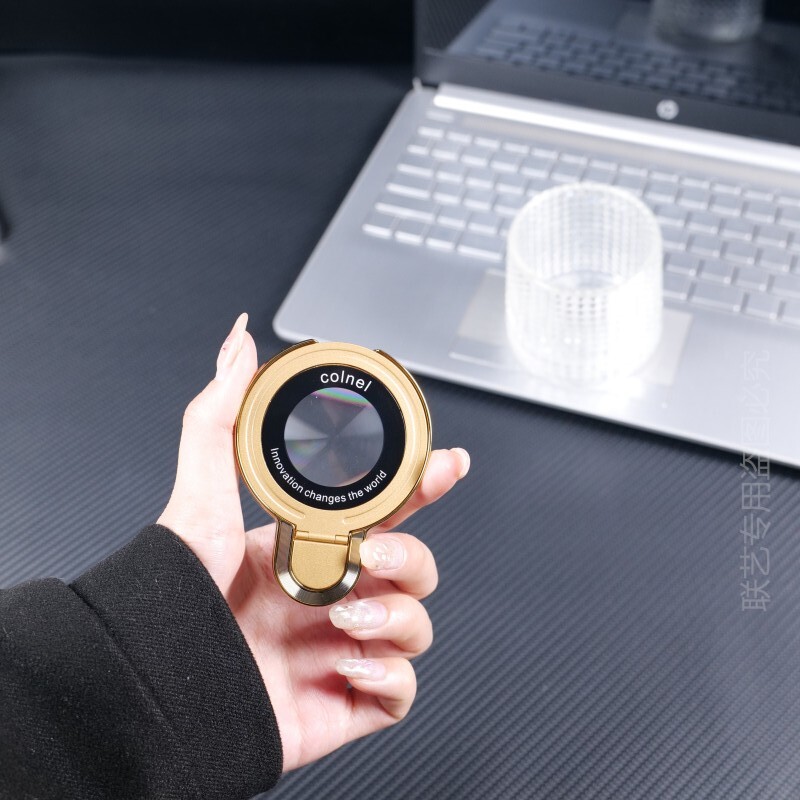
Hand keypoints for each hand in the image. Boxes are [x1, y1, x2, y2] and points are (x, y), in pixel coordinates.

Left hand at [158, 314, 469, 770]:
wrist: (154, 695)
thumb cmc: (174, 602)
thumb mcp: (199, 499)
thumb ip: (218, 419)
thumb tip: (237, 346)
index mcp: (309, 549)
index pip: (386, 513)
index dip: (424, 487)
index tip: (449, 462)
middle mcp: (330, 595)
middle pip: (413, 566)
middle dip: (410, 556)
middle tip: (370, 555)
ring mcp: (340, 648)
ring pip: (416, 625)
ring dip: (396, 616)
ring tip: (346, 615)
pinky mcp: (345, 702)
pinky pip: (400, 691)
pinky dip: (389, 675)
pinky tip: (348, 662)